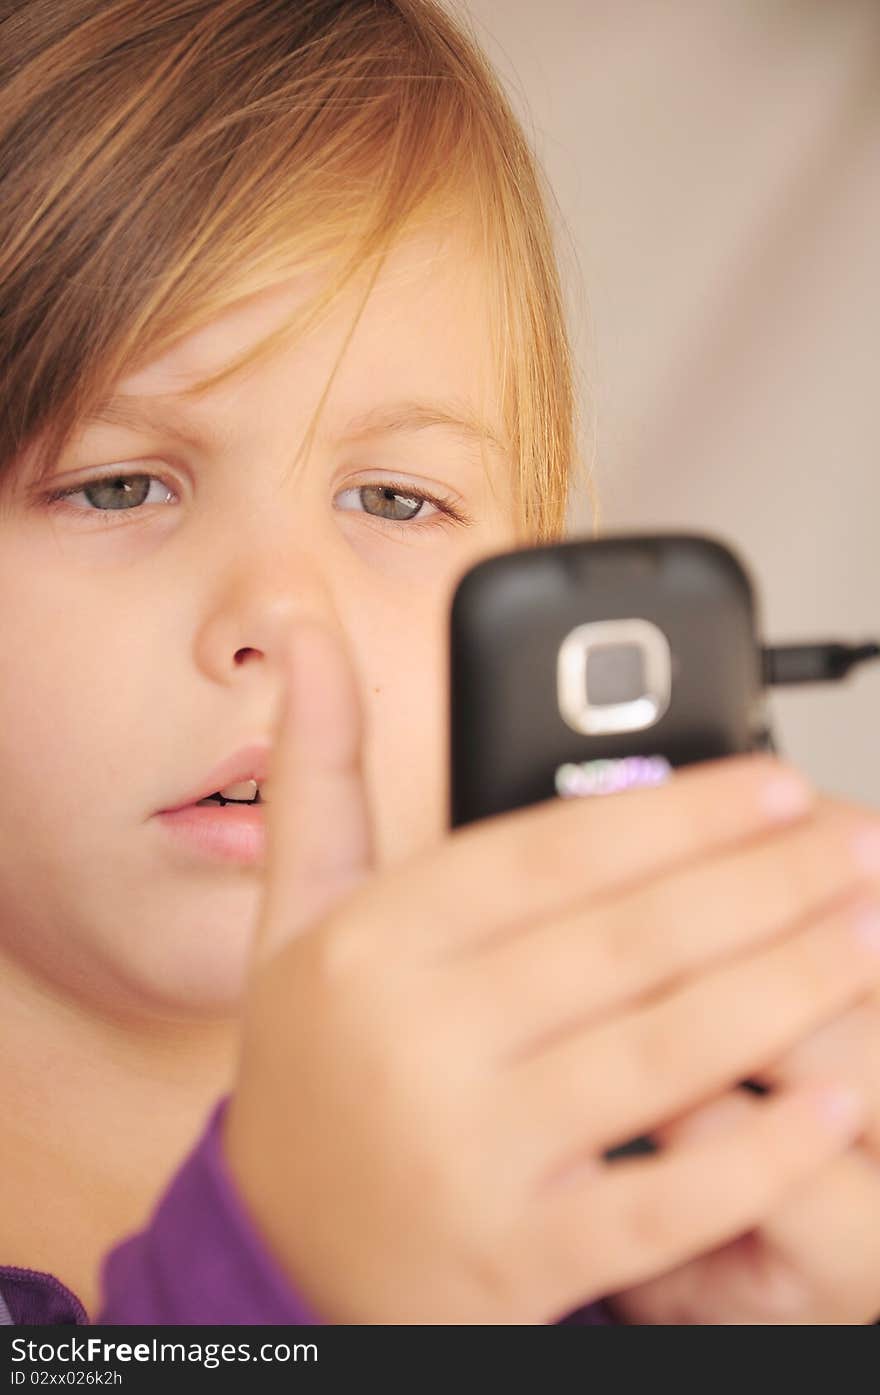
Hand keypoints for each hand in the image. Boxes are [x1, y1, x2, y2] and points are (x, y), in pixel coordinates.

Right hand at [221, 618, 879, 1322]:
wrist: (281, 1249)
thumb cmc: (314, 1061)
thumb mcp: (298, 909)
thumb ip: (316, 770)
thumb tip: (303, 634)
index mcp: (369, 941)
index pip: (548, 850)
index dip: (676, 808)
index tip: (774, 779)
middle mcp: (410, 1040)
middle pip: (629, 939)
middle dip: (767, 883)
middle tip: (857, 843)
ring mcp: (464, 1157)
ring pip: (666, 1053)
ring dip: (791, 986)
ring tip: (868, 932)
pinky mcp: (514, 1264)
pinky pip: (666, 1204)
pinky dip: (762, 1153)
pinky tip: (836, 1100)